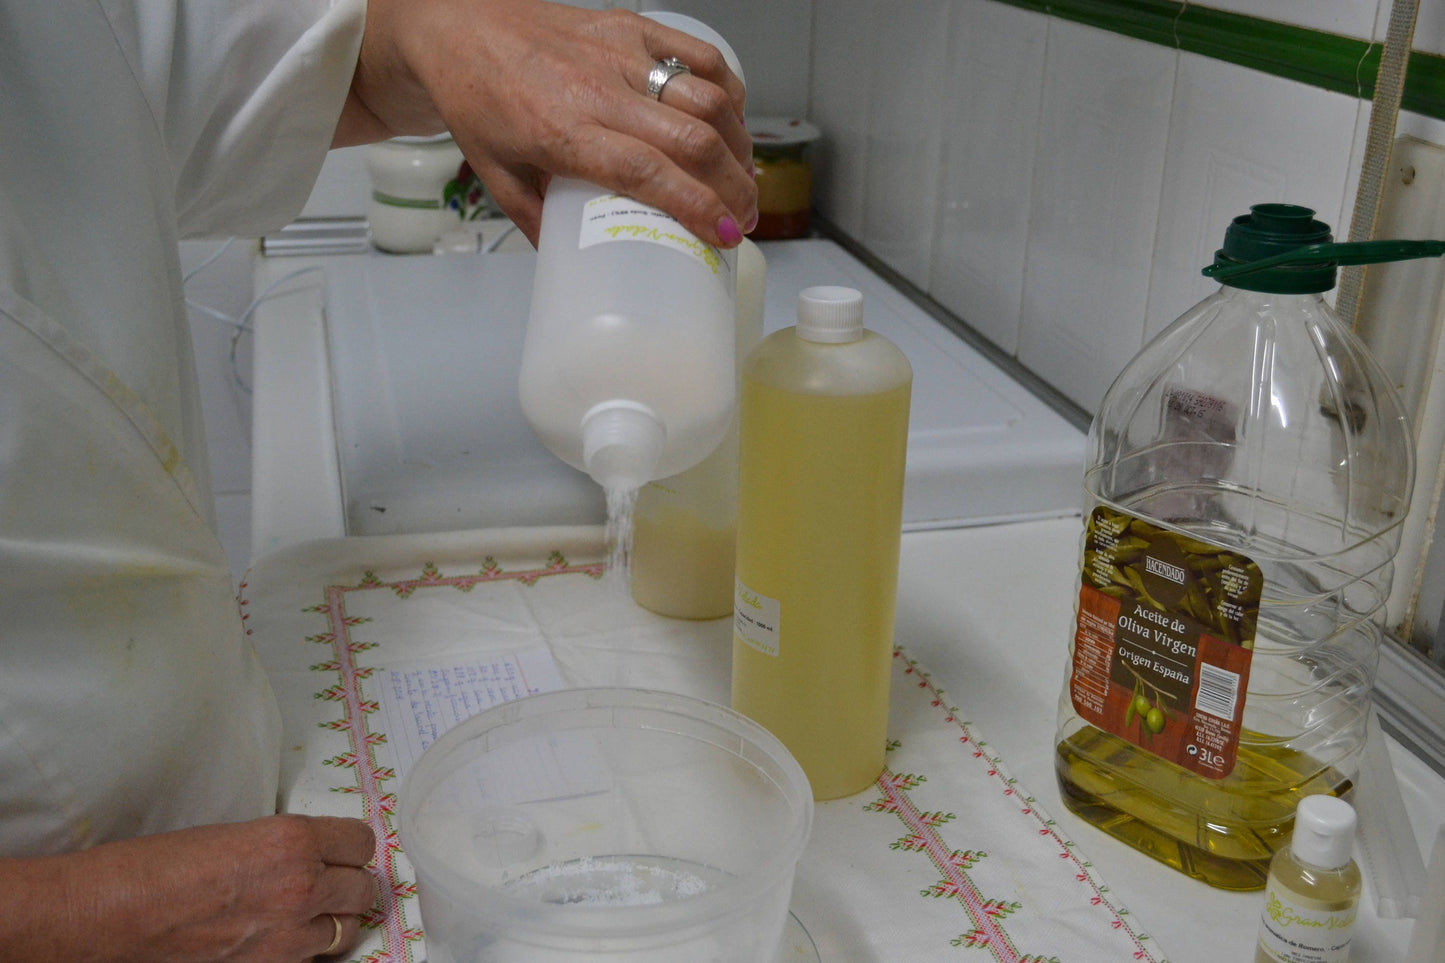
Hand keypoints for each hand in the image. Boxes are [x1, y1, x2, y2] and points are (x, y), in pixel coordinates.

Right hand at [0, 814, 376, 961]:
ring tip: (313, 911)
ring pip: (347, 928)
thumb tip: (314, 852)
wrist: (117, 915)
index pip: (362, 841)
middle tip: (334, 880)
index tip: (345, 849)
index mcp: (293, 840)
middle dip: (351, 882)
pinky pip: (314, 958)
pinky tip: (287, 936)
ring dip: (334, 919)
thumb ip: (285, 844)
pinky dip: (309, 949)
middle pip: (365, 887)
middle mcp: (302, 886)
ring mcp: (289, 934)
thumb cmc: (159, 868)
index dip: (352, 846)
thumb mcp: (237, 833)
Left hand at [338, 0, 756, 247]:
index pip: (647, 173)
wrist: (459, 27)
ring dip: (738, 144)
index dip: (697, 206)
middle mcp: (598, 90)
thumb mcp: (497, 175)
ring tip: (742, 179)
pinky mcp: (632, 25)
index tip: (725, 236)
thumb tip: (577, 264)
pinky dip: (729, 91)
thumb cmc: (477, 98)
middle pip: (692, 139)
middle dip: (732, 186)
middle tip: (742, 219)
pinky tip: (732, 123)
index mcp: (562, 132)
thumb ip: (539, 221)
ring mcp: (620, 53)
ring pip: (706, 97)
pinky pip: (700, 55)